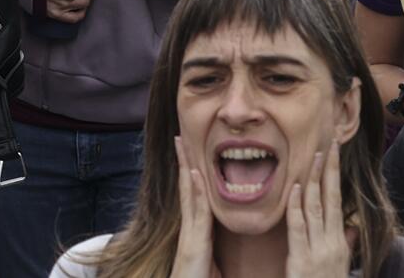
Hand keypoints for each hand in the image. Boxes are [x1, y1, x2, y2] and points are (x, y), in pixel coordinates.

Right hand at [170, 136, 215, 277]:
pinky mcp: (194, 246)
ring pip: (189, 195)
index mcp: (197, 235)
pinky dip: (194, 191)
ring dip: (185, 168)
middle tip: (180, 138)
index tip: (190, 154)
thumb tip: (223, 247)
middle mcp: (191, 231)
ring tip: (182, 144)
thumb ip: (215, 252)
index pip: (195, 198)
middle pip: (187, 190)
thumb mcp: (212, 266)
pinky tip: (193, 173)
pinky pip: (197, 213)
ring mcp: (191, 237)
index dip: (191, 175)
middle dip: (183, 163)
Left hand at [284, 151, 351, 277]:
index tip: (333, 153)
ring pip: (316, 208)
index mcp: (339, 244)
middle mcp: (332, 243)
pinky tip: (296, 189)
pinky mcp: (301, 261)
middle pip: (331, 199)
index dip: (335, 176)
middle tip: (329, 144)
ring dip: (314, 181)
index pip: (337, 201)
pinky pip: (298, 229)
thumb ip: (346, 246)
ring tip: (314, 157)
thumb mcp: (340, 268)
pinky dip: (296, 207)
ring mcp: (318, 251)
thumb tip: (352, 228)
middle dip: (330, 170)